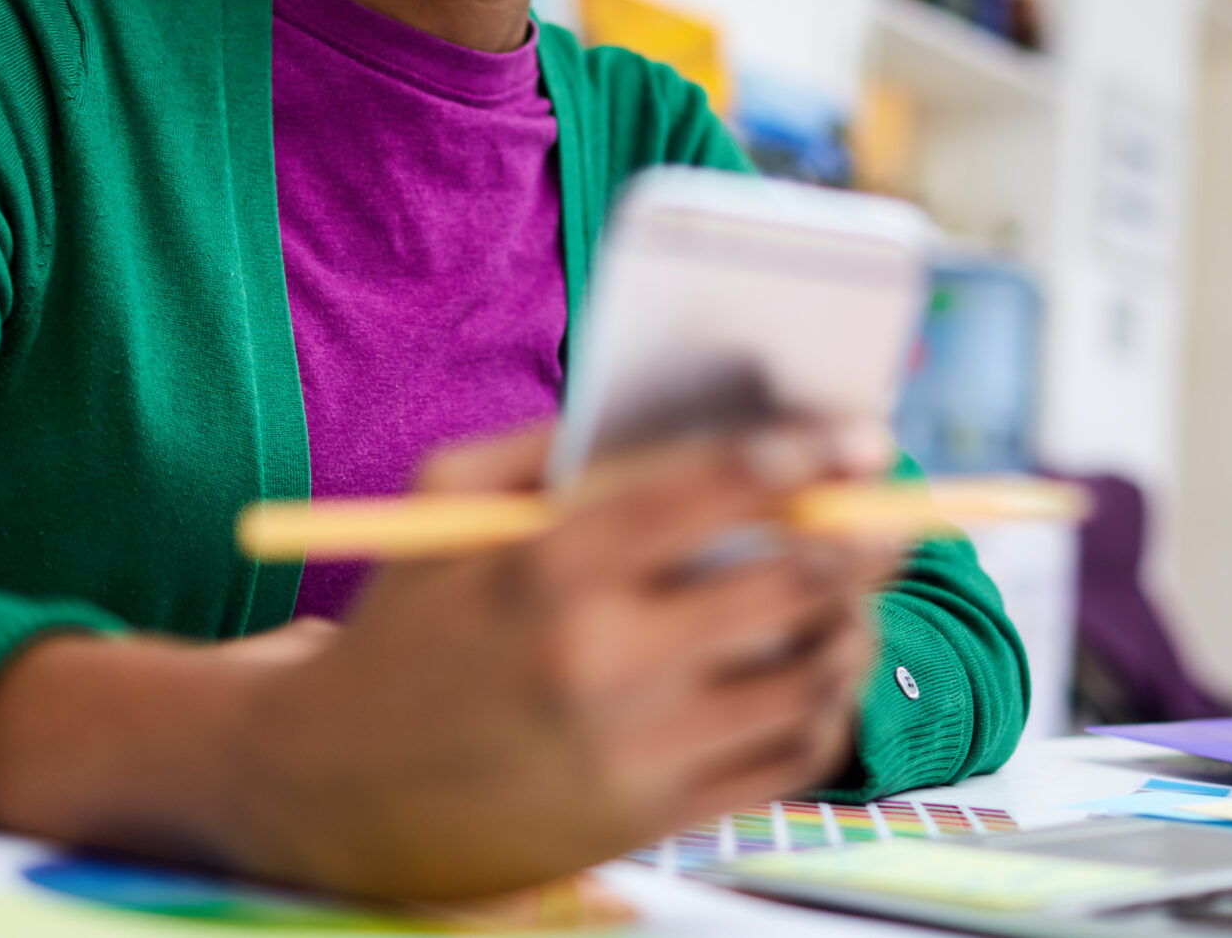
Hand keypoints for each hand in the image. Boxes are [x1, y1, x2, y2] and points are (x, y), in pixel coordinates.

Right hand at [215, 416, 902, 897]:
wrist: (334, 789)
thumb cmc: (401, 627)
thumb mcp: (442, 504)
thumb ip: (556, 444)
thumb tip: (686, 411)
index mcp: (552, 568)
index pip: (718, 491)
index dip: (808, 454)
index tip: (864, 437)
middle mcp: (604, 661)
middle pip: (791, 583)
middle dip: (865, 537)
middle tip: (897, 512)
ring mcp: (637, 750)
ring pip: (810, 675)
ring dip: (856, 624)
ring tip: (860, 593)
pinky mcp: (653, 820)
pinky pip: (788, 759)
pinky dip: (828, 708)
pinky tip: (820, 670)